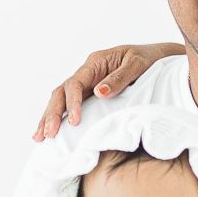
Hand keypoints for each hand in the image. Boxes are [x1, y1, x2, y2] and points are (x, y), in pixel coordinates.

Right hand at [33, 42, 184, 140]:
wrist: (158, 58)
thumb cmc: (149, 60)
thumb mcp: (137, 64)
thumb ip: (119, 78)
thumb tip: (99, 92)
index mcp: (95, 63)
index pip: (75, 83)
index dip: (72, 103)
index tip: (73, 122)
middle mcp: (87, 73)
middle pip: (61, 92)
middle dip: (52, 114)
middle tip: (48, 134)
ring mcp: (87, 84)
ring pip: (60, 99)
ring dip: (49, 117)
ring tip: (38, 137)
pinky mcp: (90, 94)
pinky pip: (70, 106)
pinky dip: (58, 118)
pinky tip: (50, 132)